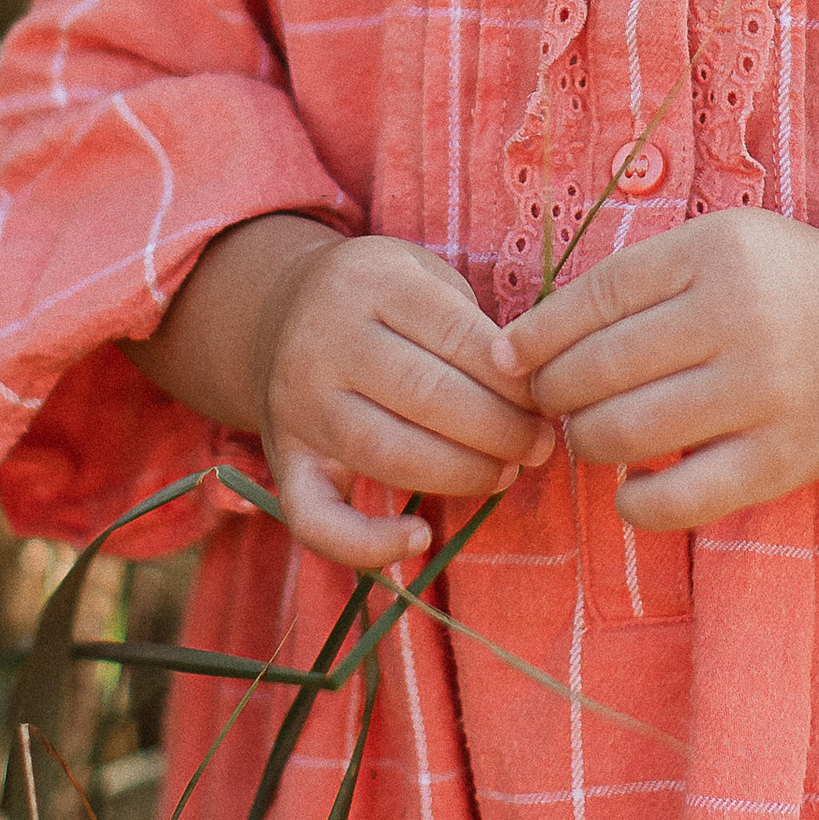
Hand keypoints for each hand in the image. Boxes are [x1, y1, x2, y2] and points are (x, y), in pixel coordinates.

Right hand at [253, 231, 555, 572]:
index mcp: (369, 283)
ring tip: (503, 474)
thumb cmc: (376, 298)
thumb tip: (532, 389)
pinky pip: (315, 519)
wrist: (272, 312)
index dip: (510, 376)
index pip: (454, 334)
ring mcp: (297, 405)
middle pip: (425, 396)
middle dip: (498, 430)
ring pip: (386, 453)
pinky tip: (418, 538)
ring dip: (460, 474)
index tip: (546, 399)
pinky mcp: (282, 461)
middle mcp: (323, 342)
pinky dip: (365, 544)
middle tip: (538, 446)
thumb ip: (469, 323)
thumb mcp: (420, 274)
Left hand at [502, 212, 818, 529]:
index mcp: (718, 252)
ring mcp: (763, 393)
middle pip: (601, 369)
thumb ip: (633, 281)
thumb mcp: (719, 248)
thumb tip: (523, 345)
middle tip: (548, 403)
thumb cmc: (782, 287)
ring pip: (626, 434)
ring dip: (586, 443)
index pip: (596, 298)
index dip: (539, 335)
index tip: (512, 359)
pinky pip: (677, 500)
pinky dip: (634, 503)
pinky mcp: (780, 460)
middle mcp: (741, 318)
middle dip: (553, 394)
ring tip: (589, 437)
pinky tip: (630, 487)